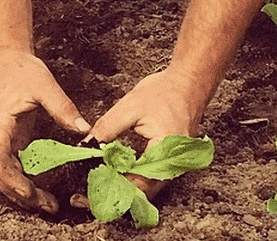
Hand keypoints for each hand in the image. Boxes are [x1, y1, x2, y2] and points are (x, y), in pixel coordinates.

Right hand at [0, 50, 90, 213]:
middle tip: (47, 205)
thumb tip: (84, 129)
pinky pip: (12, 166)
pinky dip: (24, 180)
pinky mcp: (9, 140)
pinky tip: (41, 189)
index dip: (11, 179)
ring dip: (22, 191)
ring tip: (47, 204)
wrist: (8, 60)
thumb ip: (62, 107)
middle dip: (21, 194)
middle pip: (0, 174)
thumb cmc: (21, 70)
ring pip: (4, 174)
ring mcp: (0, 140)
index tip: (29, 191)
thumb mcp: (44, 85)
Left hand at [89, 67, 206, 198]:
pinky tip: (117, 172)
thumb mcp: (130, 106)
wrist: (188, 84)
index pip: (136, 182)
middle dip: (116, 192)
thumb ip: (107, 127)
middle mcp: (173, 165)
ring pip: (147, 188)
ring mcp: (174, 166)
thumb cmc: (164, 92)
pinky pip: (151, 178)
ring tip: (100, 181)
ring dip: (124, 187)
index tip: (91, 187)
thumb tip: (88, 144)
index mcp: (164, 152)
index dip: (112, 187)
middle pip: (142, 192)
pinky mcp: (170, 162)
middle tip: (89, 192)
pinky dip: (134, 178)